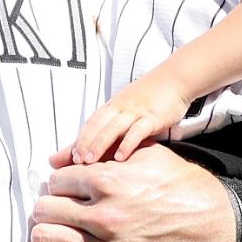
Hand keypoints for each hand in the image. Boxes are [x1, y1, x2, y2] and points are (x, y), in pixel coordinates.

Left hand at [25, 143, 233, 241]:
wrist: (226, 233)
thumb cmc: (189, 190)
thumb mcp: (152, 156)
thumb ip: (108, 151)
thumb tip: (66, 153)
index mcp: (109, 179)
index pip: (56, 181)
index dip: (58, 186)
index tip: (63, 193)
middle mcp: (105, 214)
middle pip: (45, 209)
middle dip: (47, 210)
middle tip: (54, 215)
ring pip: (47, 240)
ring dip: (42, 237)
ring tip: (48, 236)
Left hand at [70, 76, 189, 162]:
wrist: (174, 80)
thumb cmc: (150, 96)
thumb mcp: (128, 107)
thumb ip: (115, 123)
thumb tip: (102, 139)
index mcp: (112, 106)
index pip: (91, 122)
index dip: (79, 138)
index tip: (68, 154)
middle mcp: (120, 107)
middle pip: (97, 125)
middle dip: (84, 143)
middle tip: (74, 160)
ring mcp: (135, 111)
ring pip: (112, 128)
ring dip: (99, 144)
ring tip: (89, 161)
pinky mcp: (152, 117)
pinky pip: (137, 131)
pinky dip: (127, 143)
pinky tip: (120, 157)